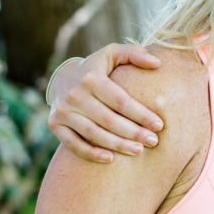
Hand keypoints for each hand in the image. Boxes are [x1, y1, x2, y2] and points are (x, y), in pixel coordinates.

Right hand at [47, 44, 163, 162]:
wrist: (62, 77)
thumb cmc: (98, 67)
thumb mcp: (114, 53)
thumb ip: (135, 54)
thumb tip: (158, 63)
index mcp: (91, 78)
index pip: (121, 101)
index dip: (141, 114)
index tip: (159, 125)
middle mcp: (74, 95)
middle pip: (108, 120)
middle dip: (133, 133)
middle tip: (153, 141)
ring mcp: (62, 111)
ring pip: (93, 134)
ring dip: (117, 145)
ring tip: (139, 151)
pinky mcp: (54, 124)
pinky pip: (73, 144)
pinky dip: (91, 153)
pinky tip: (111, 159)